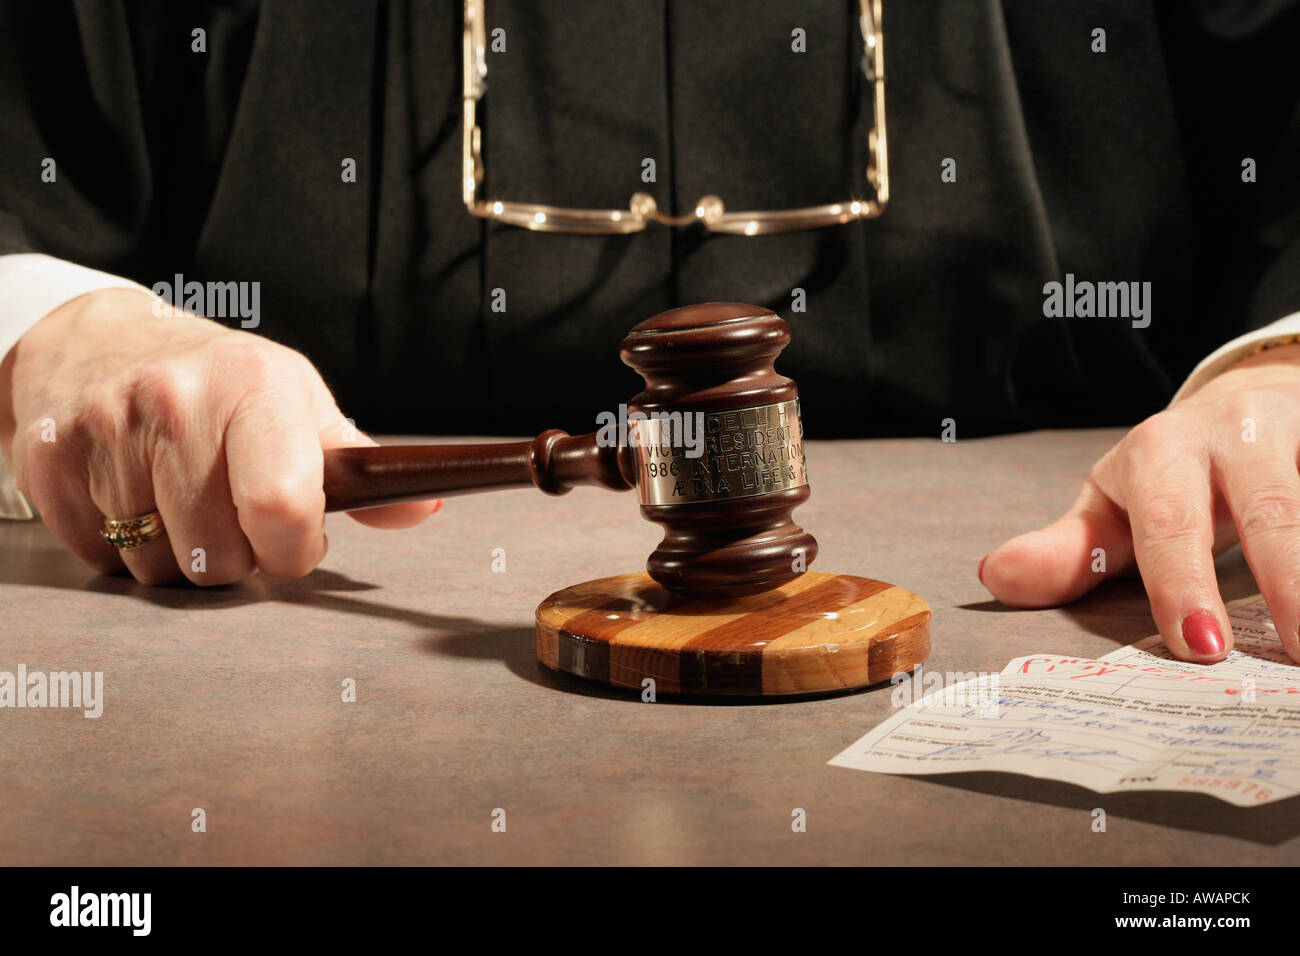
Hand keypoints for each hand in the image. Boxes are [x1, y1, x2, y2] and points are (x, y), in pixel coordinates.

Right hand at [0, 288, 439, 584]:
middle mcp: (176, 402)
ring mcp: (107, 429)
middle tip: (232, 514)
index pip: (280, 504)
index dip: (295, 547)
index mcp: (254, 388)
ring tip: (182, 503)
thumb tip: (421, 504)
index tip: (297, 541)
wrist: (99, 342)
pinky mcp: (52, 457)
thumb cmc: (221, 383)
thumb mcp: (297, 405)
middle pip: (218, 557)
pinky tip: (134, 498)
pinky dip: (121, 548)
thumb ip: (356, 466)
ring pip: (158, 568)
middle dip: (236, 556)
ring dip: (179, 556)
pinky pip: (99, 557)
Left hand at [981, 343, 1299, 664]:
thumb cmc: (1167, 477)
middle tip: (1297, 654)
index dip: (1182, 583)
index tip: (1198, 644)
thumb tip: (994, 579)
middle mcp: (1235, 432)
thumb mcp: (1112, 508)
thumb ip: (1065, 551)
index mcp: (1162, 451)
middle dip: (1288, 580)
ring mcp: (1296, 431)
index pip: (1170, 523)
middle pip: (1271, 507)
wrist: (1244, 403)